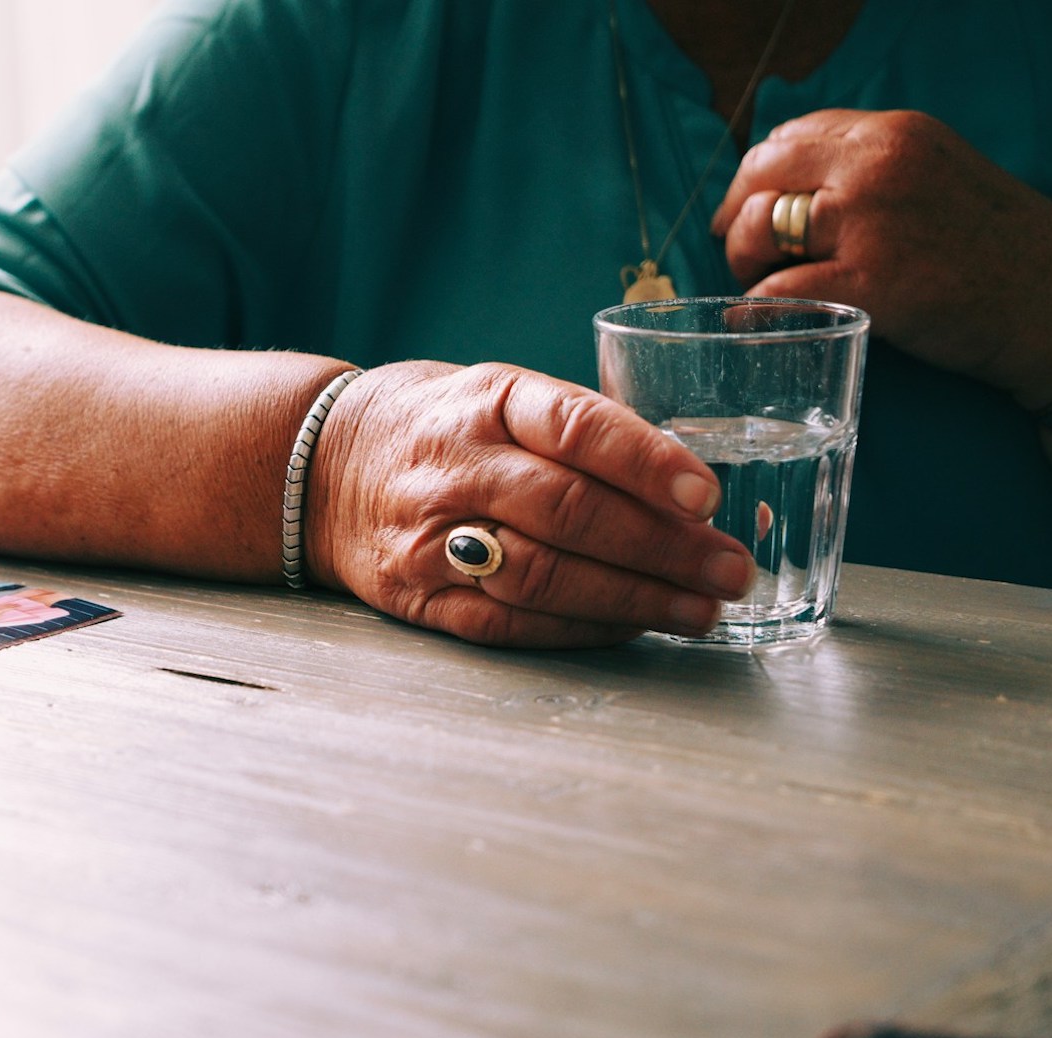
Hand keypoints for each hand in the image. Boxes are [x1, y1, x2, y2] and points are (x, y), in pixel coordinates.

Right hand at [306, 361, 756, 647]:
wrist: (320, 467)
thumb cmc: (442, 427)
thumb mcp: (500, 395)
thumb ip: (581, 433)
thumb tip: (696, 492)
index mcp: (486, 401)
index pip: (574, 426)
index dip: (645, 462)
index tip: (707, 496)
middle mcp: (455, 467)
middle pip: (567, 511)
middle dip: (662, 547)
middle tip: (731, 569)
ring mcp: (429, 536)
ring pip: (541, 575)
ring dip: (632, 598)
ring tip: (699, 610)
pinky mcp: (417, 596)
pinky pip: (507, 622)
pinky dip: (578, 628)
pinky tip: (632, 627)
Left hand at [712, 108, 1051, 408]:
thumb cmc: (992, 245)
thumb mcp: (935, 173)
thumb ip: (870, 169)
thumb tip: (789, 188)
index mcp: (893, 134)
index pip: (790, 135)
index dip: (758, 175)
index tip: (752, 205)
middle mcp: (876, 166)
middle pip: (761, 172)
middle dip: (738, 213)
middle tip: (744, 250)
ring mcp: (869, 223)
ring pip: (759, 226)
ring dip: (744, 259)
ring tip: (761, 281)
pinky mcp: (867, 283)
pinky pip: (776, 289)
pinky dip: (755, 307)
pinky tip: (755, 318)